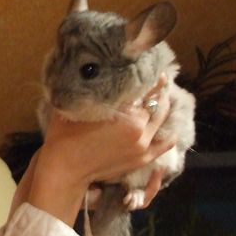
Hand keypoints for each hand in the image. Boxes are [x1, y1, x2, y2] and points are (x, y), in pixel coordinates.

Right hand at [17, 75, 173, 225]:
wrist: (66, 169)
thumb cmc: (66, 134)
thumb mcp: (78, 104)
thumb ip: (93, 88)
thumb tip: (102, 70)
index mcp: (126, 113)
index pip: (147, 87)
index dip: (150, 75)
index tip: (149, 67)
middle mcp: (140, 128)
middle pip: (158, 101)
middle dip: (158, 89)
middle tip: (155, 78)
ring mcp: (144, 145)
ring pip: (164, 119)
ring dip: (163, 106)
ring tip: (159, 96)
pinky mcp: (144, 158)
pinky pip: (166, 142)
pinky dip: (168, 130)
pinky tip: (165, 121)